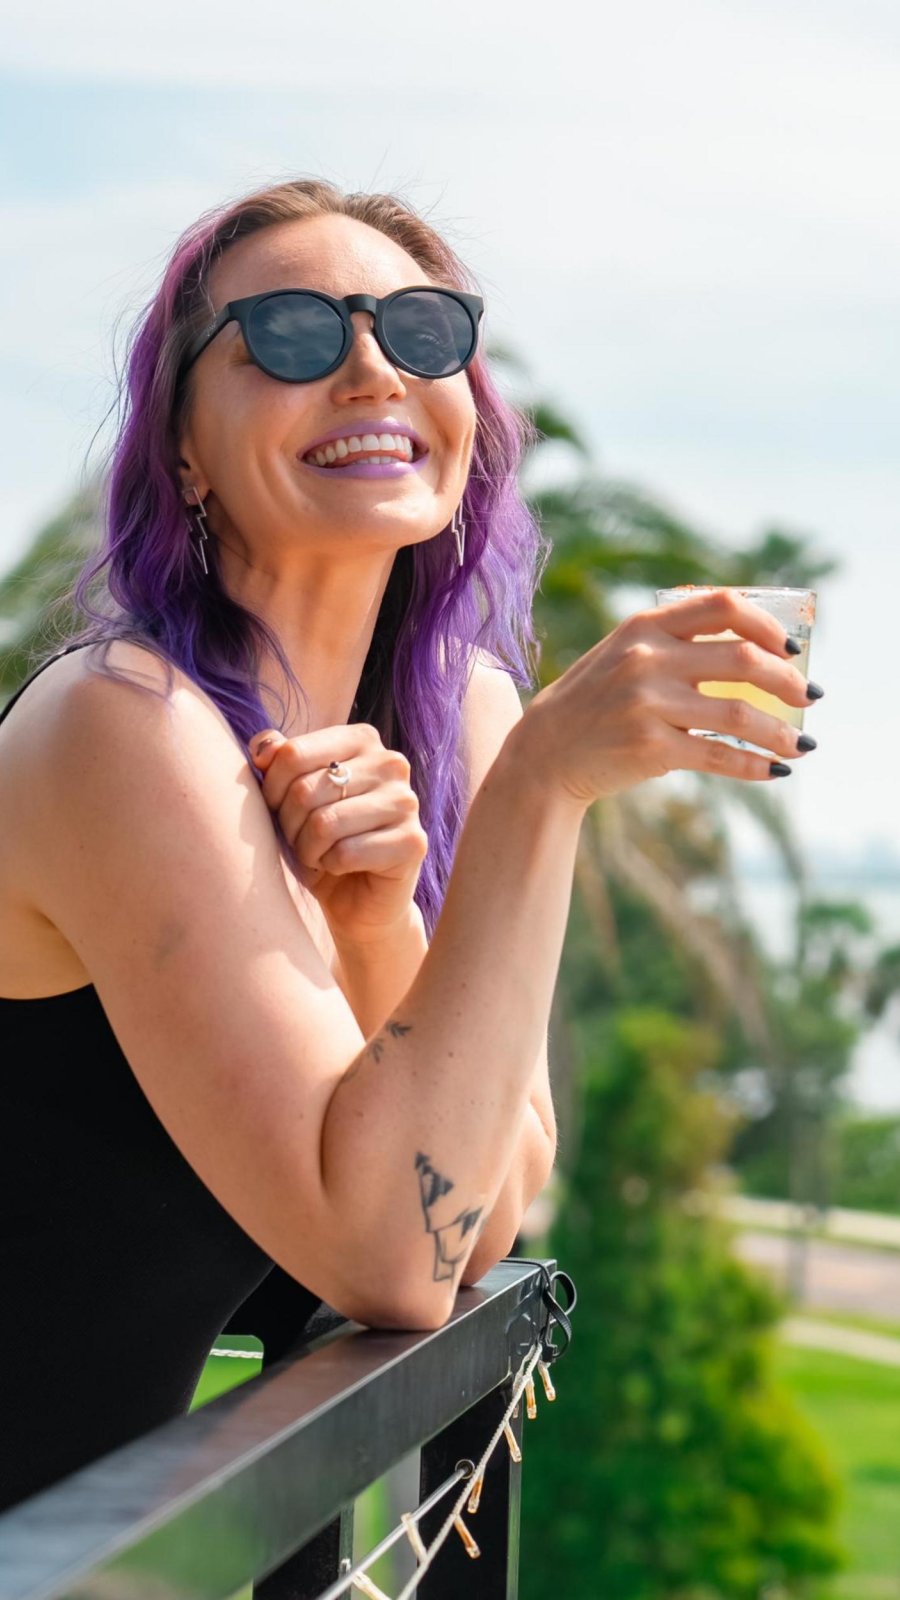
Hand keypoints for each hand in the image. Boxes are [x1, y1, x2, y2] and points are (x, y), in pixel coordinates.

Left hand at [249, 723, 427, 946]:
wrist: (357, 899)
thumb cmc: (320, 840)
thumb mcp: (290, 795)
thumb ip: (278, 761)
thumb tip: (262, 751)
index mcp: (362, 739)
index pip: (293, 754)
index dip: (271, 789)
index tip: (277, 809)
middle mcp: (391, 763)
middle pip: (305, 791)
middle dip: (289, 825)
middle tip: (299, 840)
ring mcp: (406, 802)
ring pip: (324, 824)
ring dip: (307, 849)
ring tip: (317, 854)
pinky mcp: (412, 842)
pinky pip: (345, 853)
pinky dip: (330, 866)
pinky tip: (340, 867)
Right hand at [518, 587, 821, 808]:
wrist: (545, 750)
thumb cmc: (596, 702)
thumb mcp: (626, 654)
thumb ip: (676, 643)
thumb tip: (756, 653)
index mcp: (646, 626)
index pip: (724, 606)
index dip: (767, 625)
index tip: (790, 649)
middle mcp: (647, 658)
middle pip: (743, 658)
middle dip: (787, 680)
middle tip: (808, 697)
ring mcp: (647, 703)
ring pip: (738, 713)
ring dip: (779, 731)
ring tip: (800, 745)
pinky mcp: (649, 747)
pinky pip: (718, 755)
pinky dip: (754, 765)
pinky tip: (775, 771)